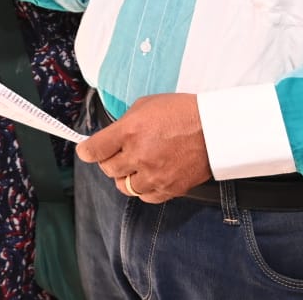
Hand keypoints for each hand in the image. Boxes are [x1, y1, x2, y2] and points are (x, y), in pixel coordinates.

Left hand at [76, 93, 212, 202]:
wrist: (215, 129)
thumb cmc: (183, 112)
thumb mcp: (146, 105)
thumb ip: (125, 123)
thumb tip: (112, 136)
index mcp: (129, 131)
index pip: (94, 150)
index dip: (87, 151)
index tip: (87, 151)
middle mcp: (138, 155)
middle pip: (108, 169)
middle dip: (110, 161)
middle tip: (119, 153)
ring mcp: (154, 175)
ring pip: (124, 186)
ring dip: (126, 176)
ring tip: (136, 165)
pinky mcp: (169, 188)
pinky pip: (145, 197)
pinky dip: (143, 188)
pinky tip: (150, 176)